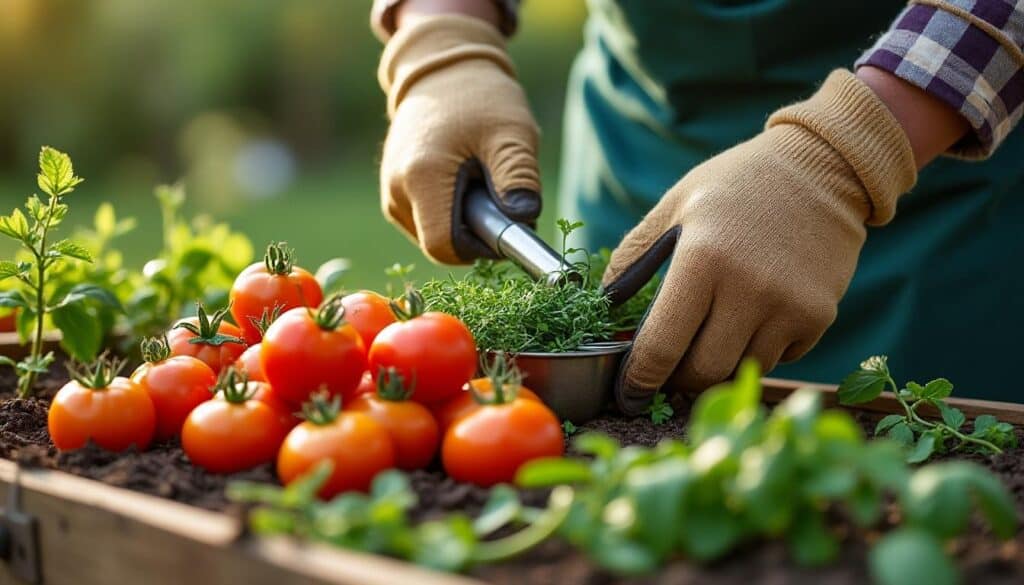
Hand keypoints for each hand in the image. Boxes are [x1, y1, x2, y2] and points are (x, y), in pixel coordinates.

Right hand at [378, 14, 540, 263]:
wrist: (442, 71)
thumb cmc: (480, 98)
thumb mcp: (511, 133)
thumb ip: (519, 177)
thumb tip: (524, 218)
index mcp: (421, 178)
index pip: (445, 247)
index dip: (480, 248)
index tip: (506, 224)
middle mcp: (396, 191)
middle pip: (440, 244)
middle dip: (475, 232)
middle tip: (498, 193)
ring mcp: (391, 193)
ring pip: (433, 235)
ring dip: (464, 221)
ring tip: (479, 178)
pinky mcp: (393, 192)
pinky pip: (426, 221)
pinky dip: (450, 211)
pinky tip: (463, 179)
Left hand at [602, 70, 917, 414]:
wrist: (822, 167)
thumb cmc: (736, 185)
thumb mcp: (674, 205)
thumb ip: (632, 256)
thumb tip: (601, 308)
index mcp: (702, 259)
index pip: (661, 347)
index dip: (638, 381)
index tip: (626, 397)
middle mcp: (748, 288)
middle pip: (702, 372)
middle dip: (676, 380)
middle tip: (665, 371)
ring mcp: (789, 307)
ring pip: (739, 370)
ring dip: (716, 365)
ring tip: (708, 337)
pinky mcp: (819, 317)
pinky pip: (776, 359)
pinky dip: (755, 351)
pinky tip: (751, 317)